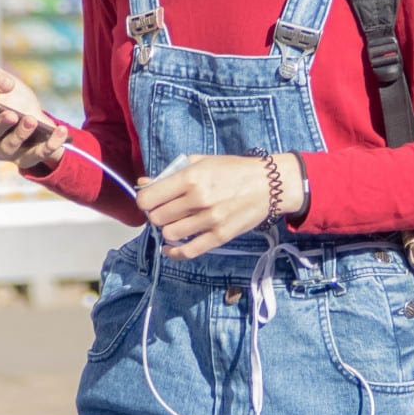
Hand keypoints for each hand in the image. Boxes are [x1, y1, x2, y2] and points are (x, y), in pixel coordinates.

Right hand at [0, 66, 65, 169]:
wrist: (38, 118)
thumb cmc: (14, 100)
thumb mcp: (5, 82)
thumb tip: (2, 85)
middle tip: (10, 114)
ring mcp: (6, 152)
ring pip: (8, 148)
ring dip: (21, 134)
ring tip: (31, 120)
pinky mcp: (28, 159)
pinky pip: (38, 155)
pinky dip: (50, 143)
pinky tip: (61, 131)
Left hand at [137, 153, 304, 260]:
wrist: (269, 184)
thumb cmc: (233, 170)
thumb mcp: (201, 162)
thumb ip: (171, 172)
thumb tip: (143, 184)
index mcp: (190, 177)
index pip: (148, 198)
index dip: (145, 201)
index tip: (151, 200)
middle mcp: (198, 199)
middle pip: (156, 217)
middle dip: (157, 214)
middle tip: (167, 210)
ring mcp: (209, 220)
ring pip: (169, 234)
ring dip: (168, 230)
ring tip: (177, 222)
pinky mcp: (220, 236)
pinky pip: (188, 251)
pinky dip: (174, 252)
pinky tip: (170, 248)